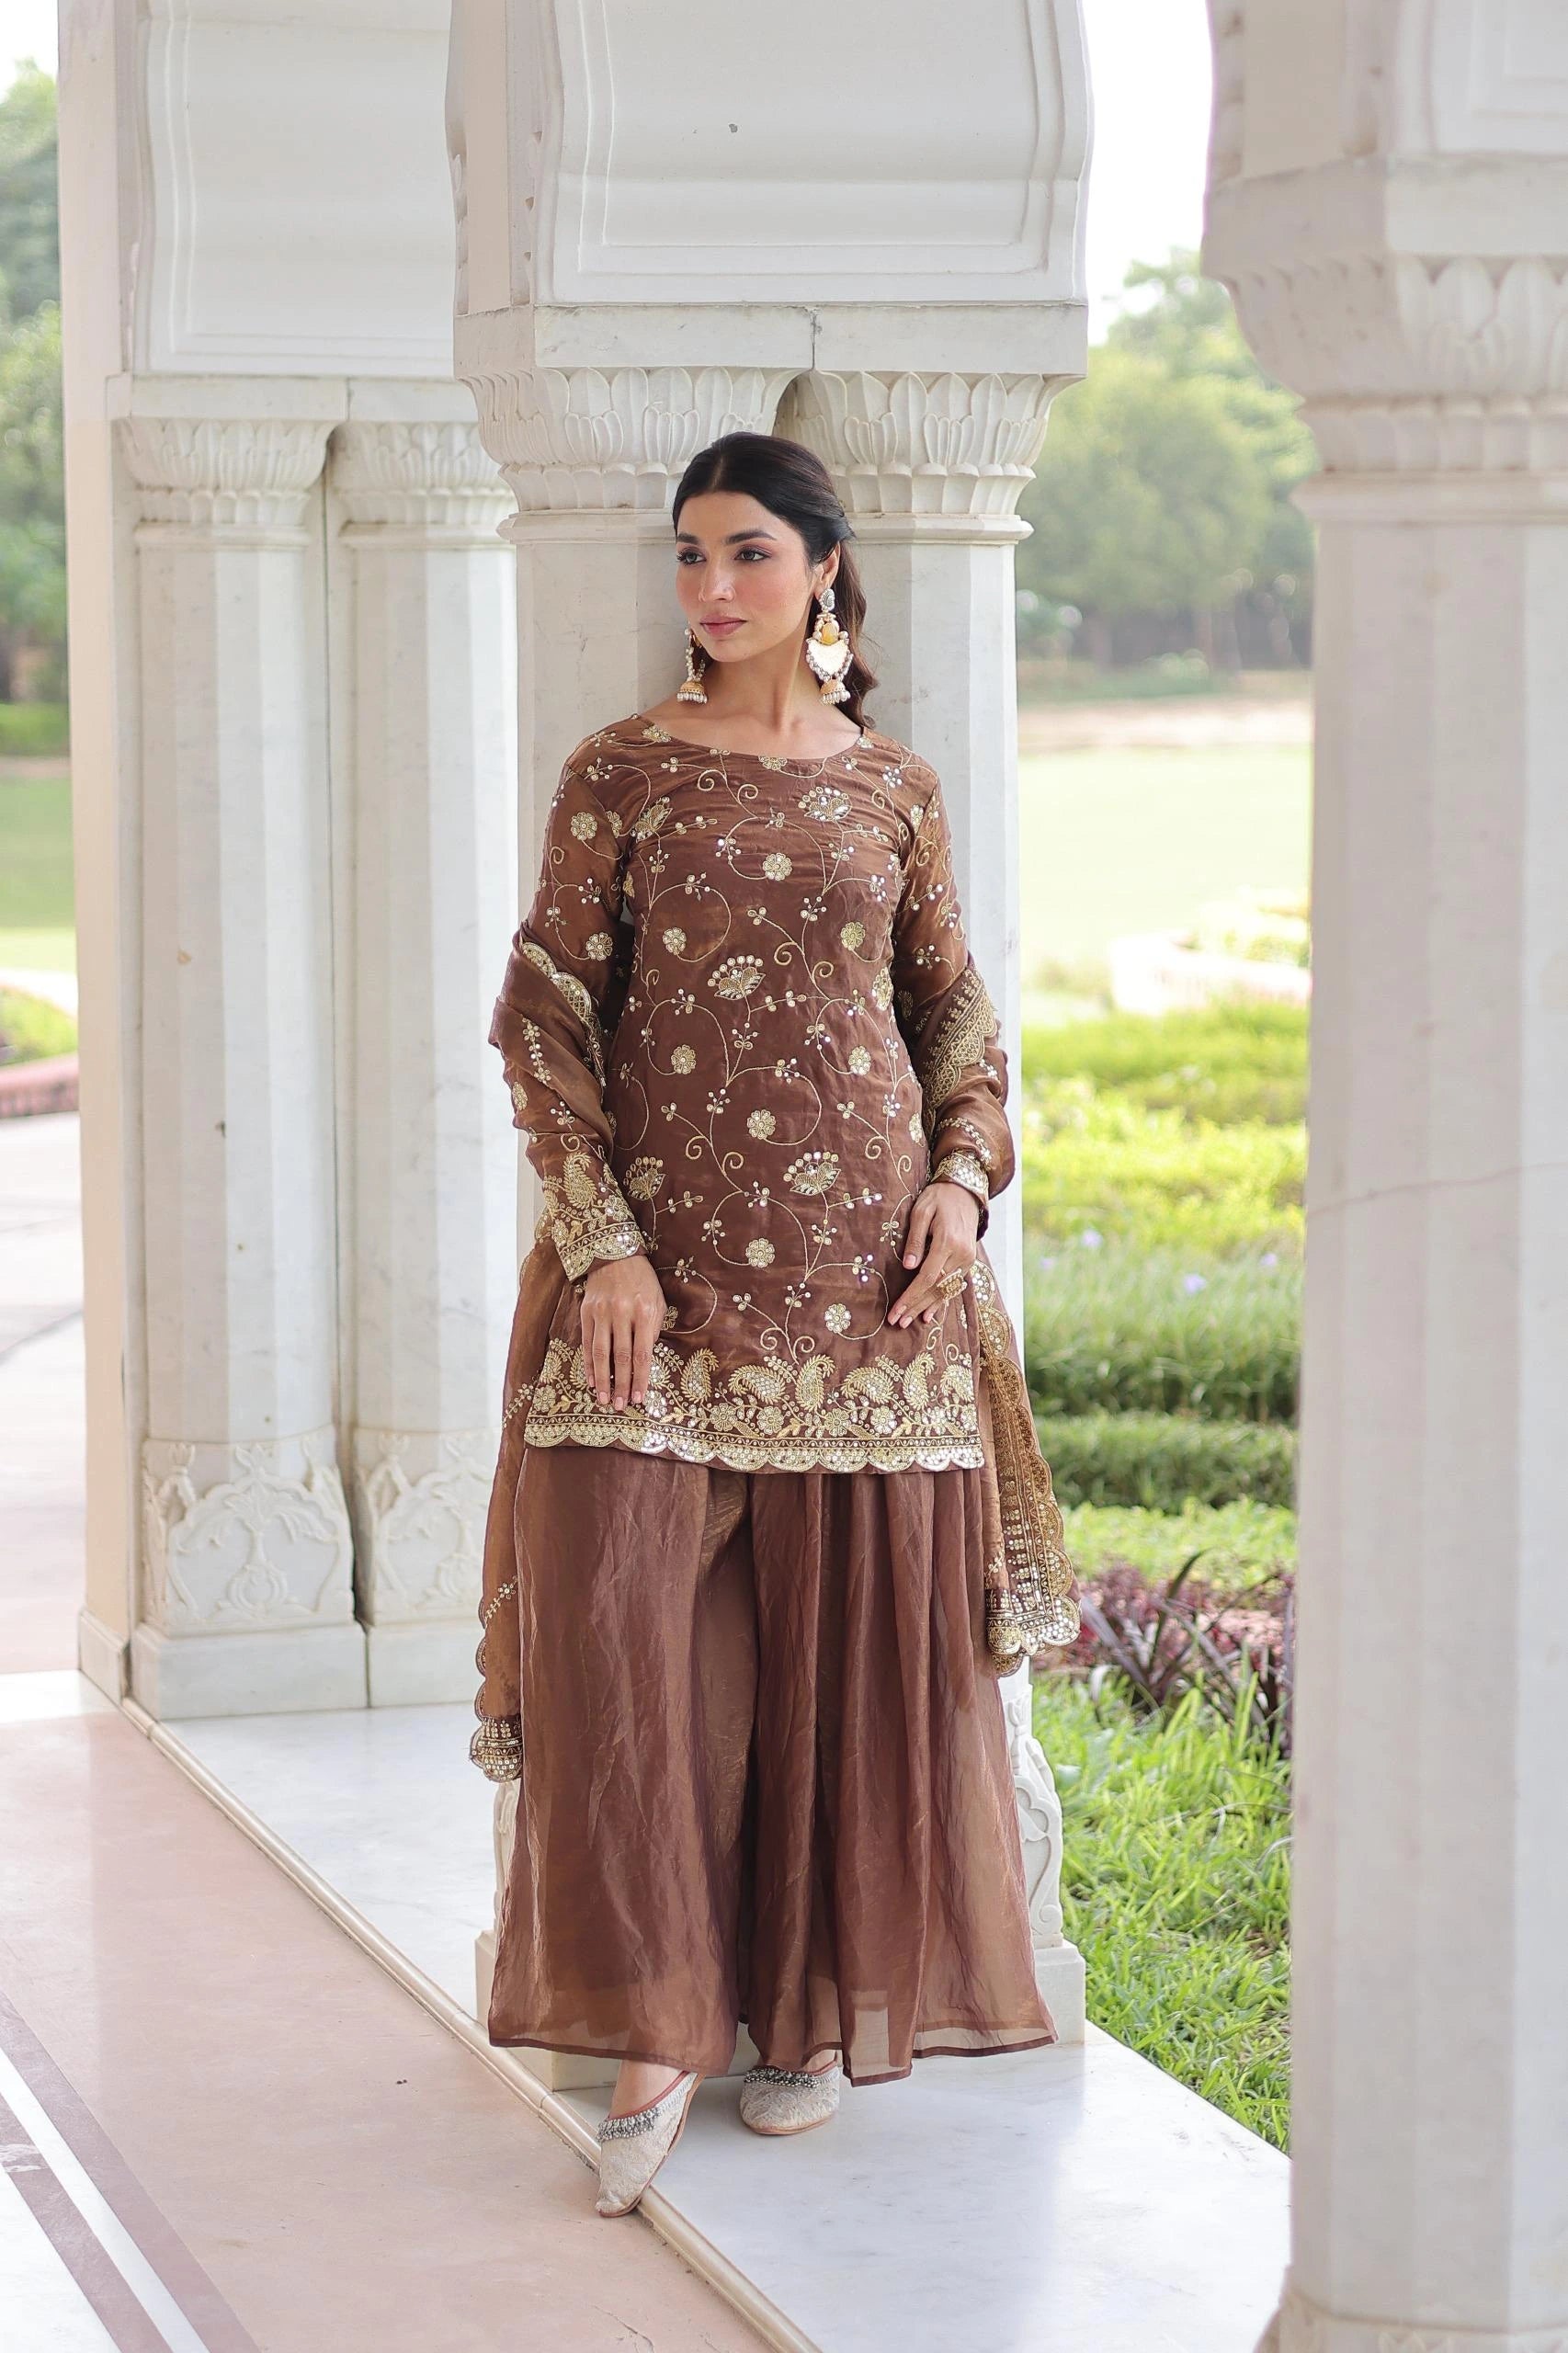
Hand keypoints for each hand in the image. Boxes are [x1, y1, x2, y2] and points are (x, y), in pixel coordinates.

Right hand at [579, 1254, 666, 1408]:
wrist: (615, 1255)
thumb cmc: (642, 1282)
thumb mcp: (657, 1302)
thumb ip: (652, 1331)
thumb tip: (644, 1361)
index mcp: (643, 1312)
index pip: (642, 1353)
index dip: (640, 1378)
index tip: (640, 1398)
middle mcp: (621, 1313)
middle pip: (621, 1357)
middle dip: (621, 1384)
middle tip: (620, 1406)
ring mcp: (601, 1312)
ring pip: (601, 1353)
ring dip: (602, 1379)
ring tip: (604, 1399)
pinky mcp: (586, 1312)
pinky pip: (587, 1343)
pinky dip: (589, 1364)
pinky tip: (591, 1380)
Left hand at [889, 1181, 980, 1327]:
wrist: (966, 1191)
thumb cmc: (938, 1197)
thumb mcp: (922, 1211)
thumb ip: (915, 1239)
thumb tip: (907, 1266)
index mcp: (948, 1242)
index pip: (926, 1277)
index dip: (910, 1297)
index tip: (895, 1311)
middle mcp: (961, 1254)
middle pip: (936, 1288)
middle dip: (915, 1306)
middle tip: (897, 1323)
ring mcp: (967, 1259)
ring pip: (945, 1289)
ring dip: (926, 1307)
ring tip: (908, 1322)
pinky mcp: (968, 1261)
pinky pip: (953, 1285)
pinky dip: (941, 1300)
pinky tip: (929, 1314)